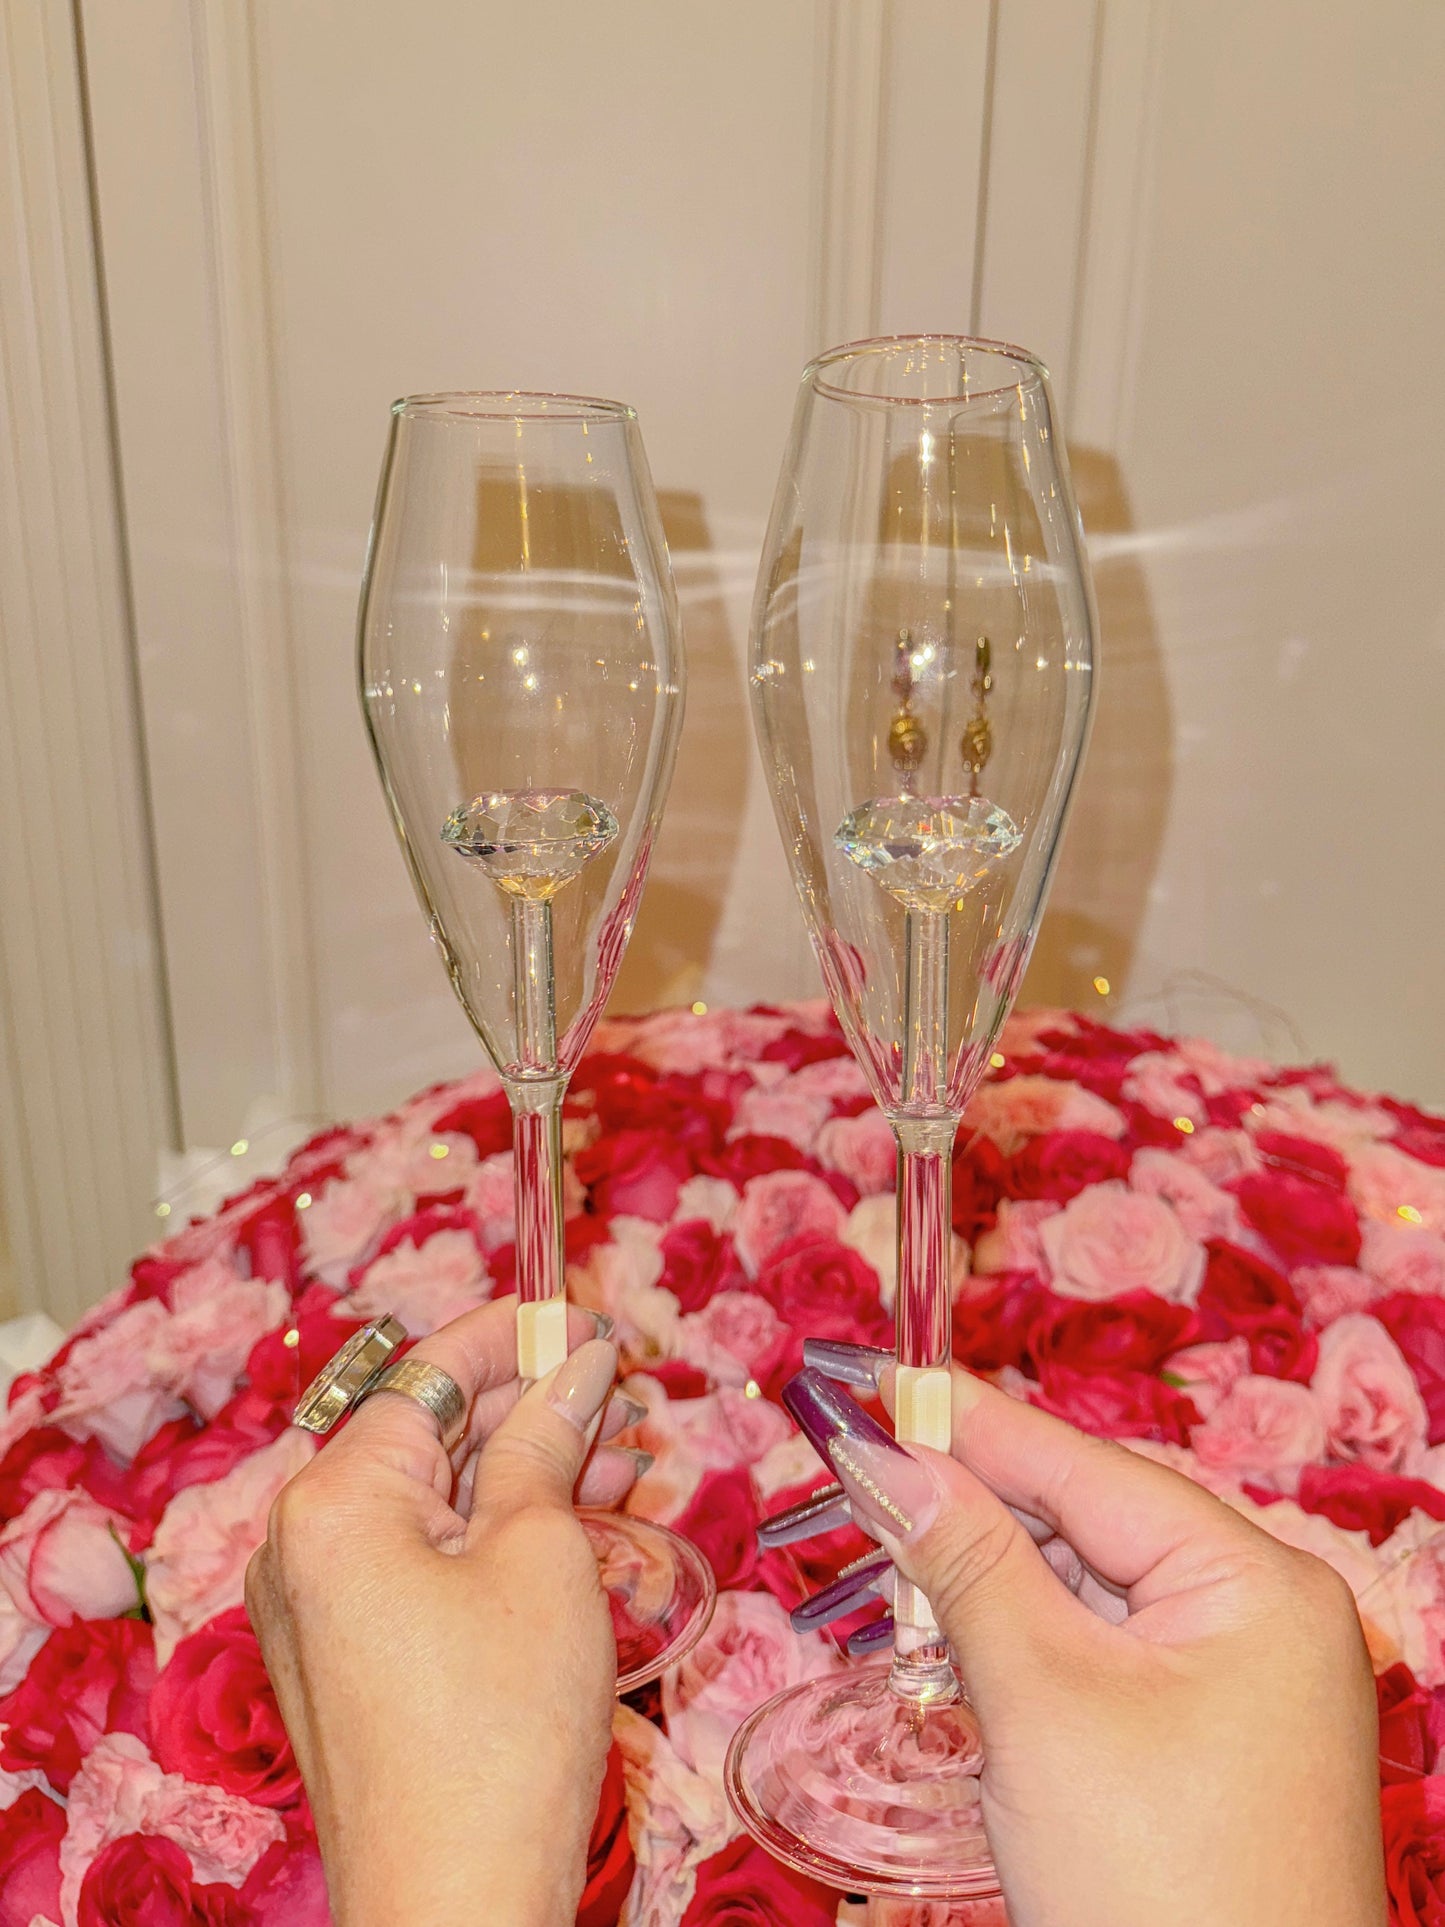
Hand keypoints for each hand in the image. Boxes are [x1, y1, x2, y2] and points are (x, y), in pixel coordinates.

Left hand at [246, 1299, 640, 1926]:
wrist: (456, 1909)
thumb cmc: (502, 1723)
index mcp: (331, 1500)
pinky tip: (573, 1531)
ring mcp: (315, 1611)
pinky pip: (420, 1565)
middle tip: (628, 1400)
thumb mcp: (542, 1553)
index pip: (426, 1375)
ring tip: (625, 1465)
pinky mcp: (344, 1665)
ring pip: (432, 1504)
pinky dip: (493, 1538)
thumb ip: (547, 1440)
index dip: (513, 1335)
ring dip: (525, 1475)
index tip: (586, 1317)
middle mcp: (301, 1545)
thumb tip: (577, 1362)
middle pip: (427, 1438)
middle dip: (530, 1411)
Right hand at [811, 1361, 1385, 1926]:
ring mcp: (1240, 1683)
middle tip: (856, 1463)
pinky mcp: (1205, 1741)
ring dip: (984, 1579)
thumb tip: (884, 1451)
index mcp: (1254, 1580)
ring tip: (882, 1546)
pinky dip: (1020, 1642)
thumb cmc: (1151, 1881)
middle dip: (968, 1507)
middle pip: (1084, 1524)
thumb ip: (962, 1560)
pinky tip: (946, 1629)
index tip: (876, 1377)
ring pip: (1084, 1592)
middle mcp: (1261, 1613)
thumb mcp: (1041, 1701)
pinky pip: (1099, 1656)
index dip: (970, 1421)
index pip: (1085, 1467)